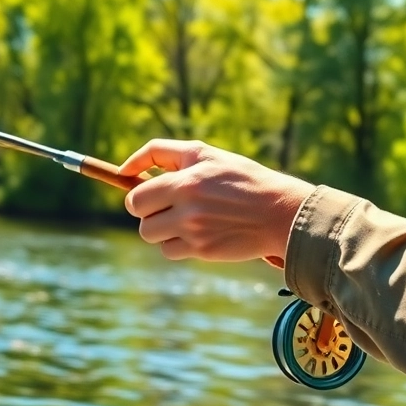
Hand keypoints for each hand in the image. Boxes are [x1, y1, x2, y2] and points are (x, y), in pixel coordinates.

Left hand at [117, 139, 315, 264]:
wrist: (279, 211)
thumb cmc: (241, 178)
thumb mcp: (208, 154)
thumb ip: (166, 154)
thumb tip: (125, 169)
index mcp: (187, 181)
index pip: (136, 192)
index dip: (134, 189)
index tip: (134, 186)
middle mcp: (188, 207)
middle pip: (138, 213)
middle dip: (146, 208)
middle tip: (165, 202)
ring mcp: (194, 231)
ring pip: (150, 234)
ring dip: (160, 227)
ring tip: (183, 217)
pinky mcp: (203, 250)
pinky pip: (169, 251)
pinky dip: (176, 244)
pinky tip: (196, 232)